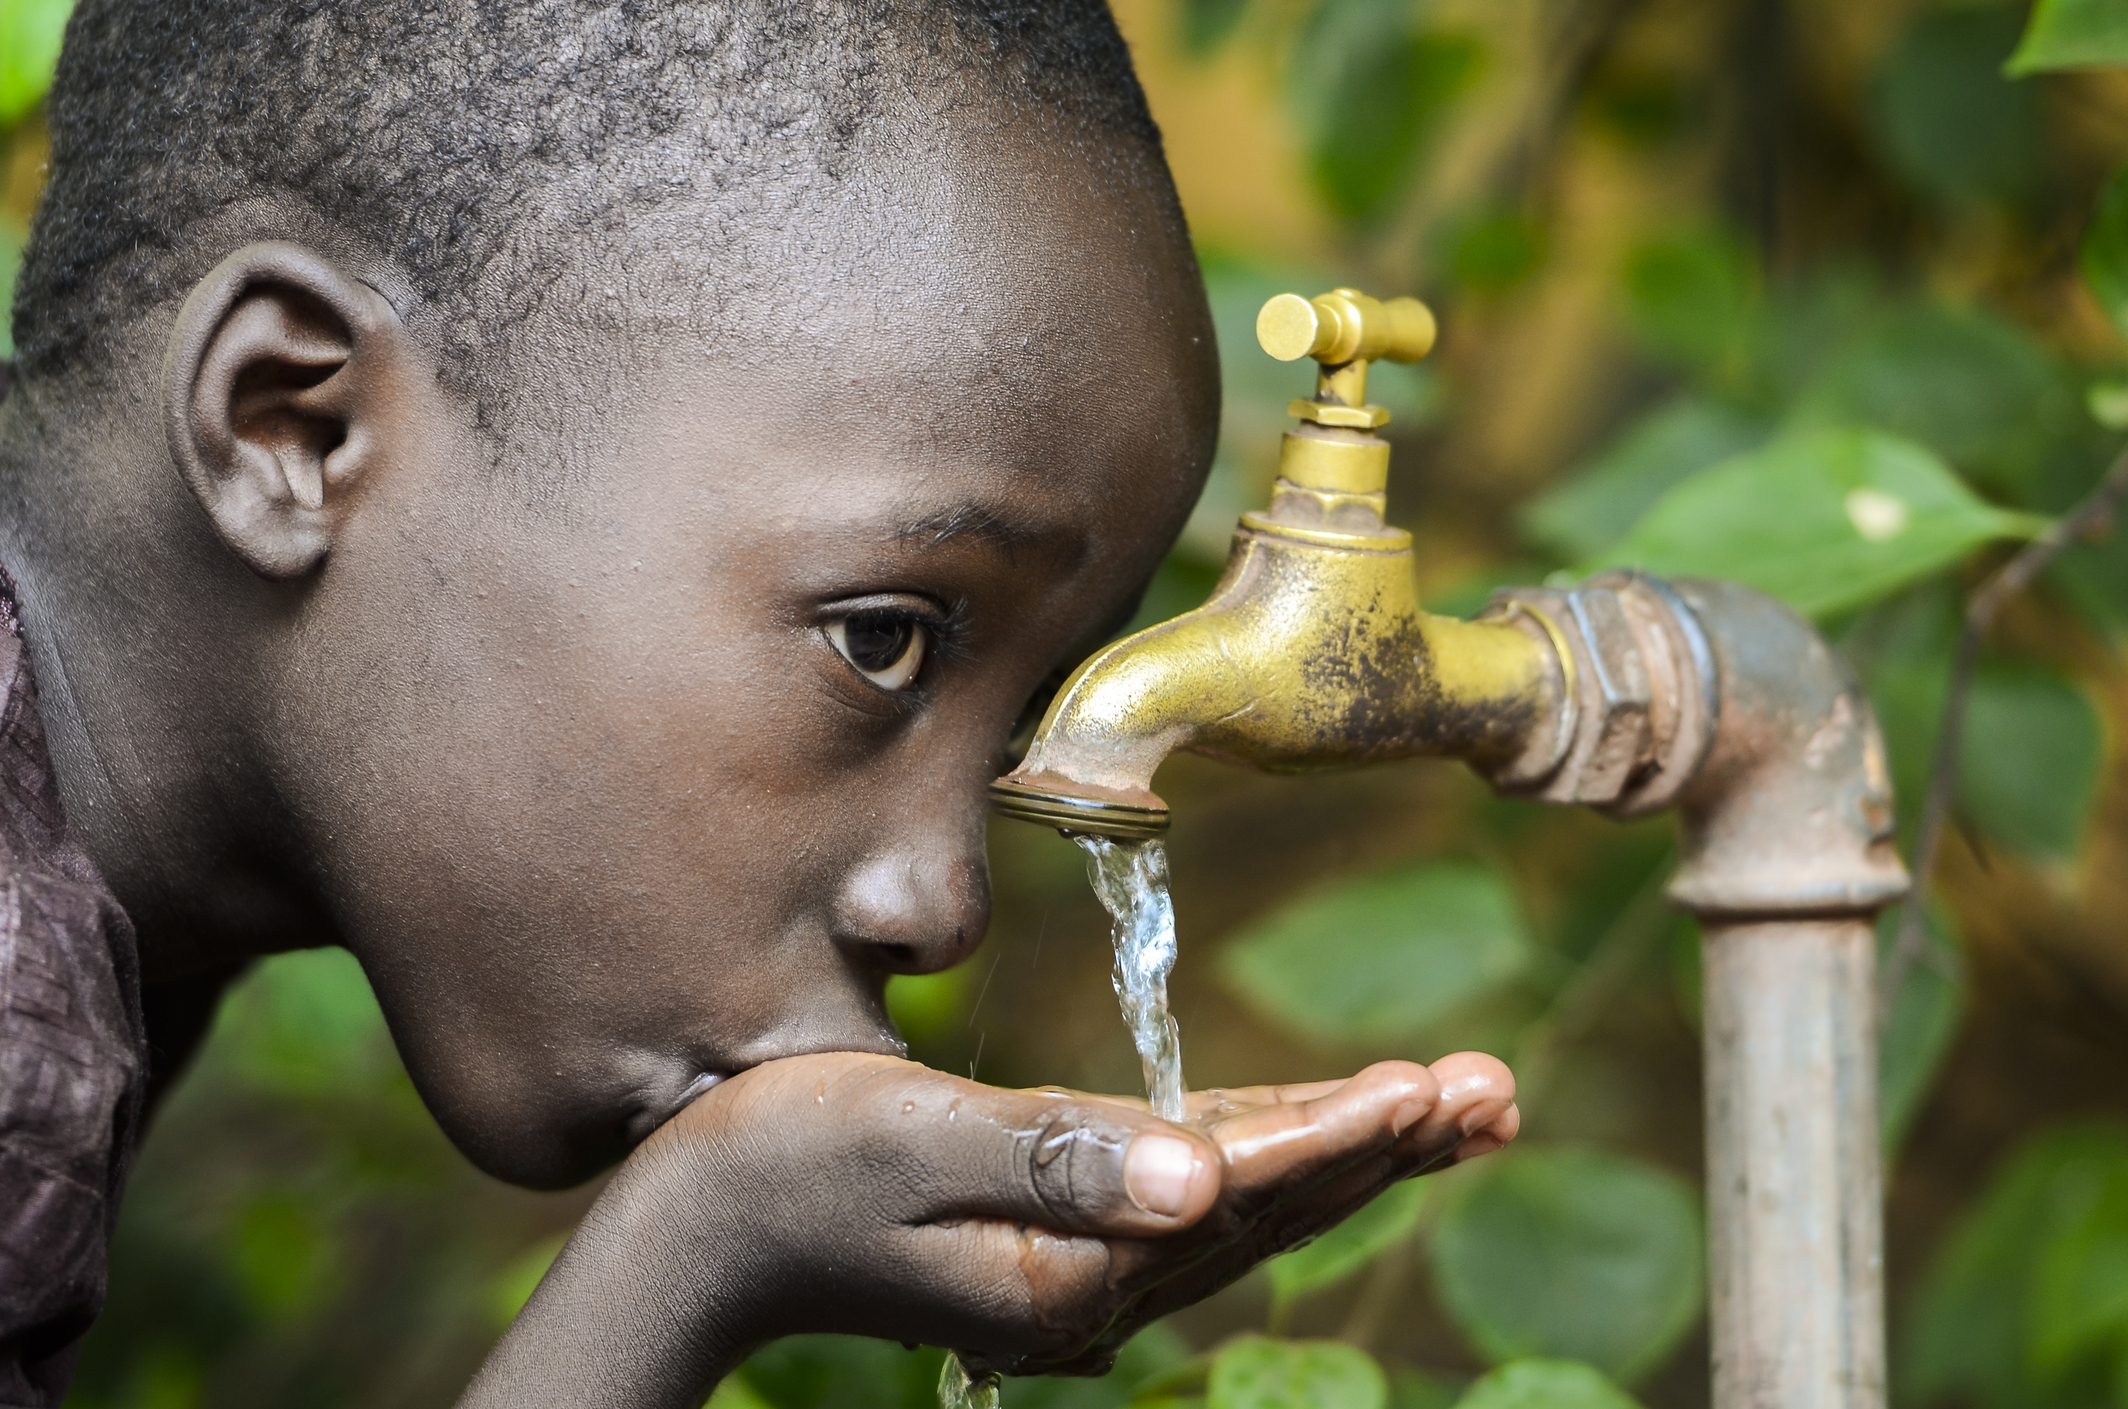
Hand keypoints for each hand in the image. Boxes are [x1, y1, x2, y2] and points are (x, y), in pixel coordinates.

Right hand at [459, 1051, 1514, 1407]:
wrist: (701, 1235)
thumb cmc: (787, 1163)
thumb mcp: (912, 1144)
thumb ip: (1053, 1157)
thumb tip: (1201, 1180)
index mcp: (1071, 1269)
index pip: (1245, 1189)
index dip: (1349, 1133)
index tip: (1445, 1089)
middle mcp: (1095, 1290)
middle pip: (1275, 1207)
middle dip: (1388, 1146)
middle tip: (1497, 1093)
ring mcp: (1081, 1278)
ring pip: (1249, 1206)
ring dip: (1349, 1149)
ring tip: (1448, 1103)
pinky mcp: (1060, 1248)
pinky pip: (1194, 1199)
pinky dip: (1270, 1154)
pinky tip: (1314, 1124)